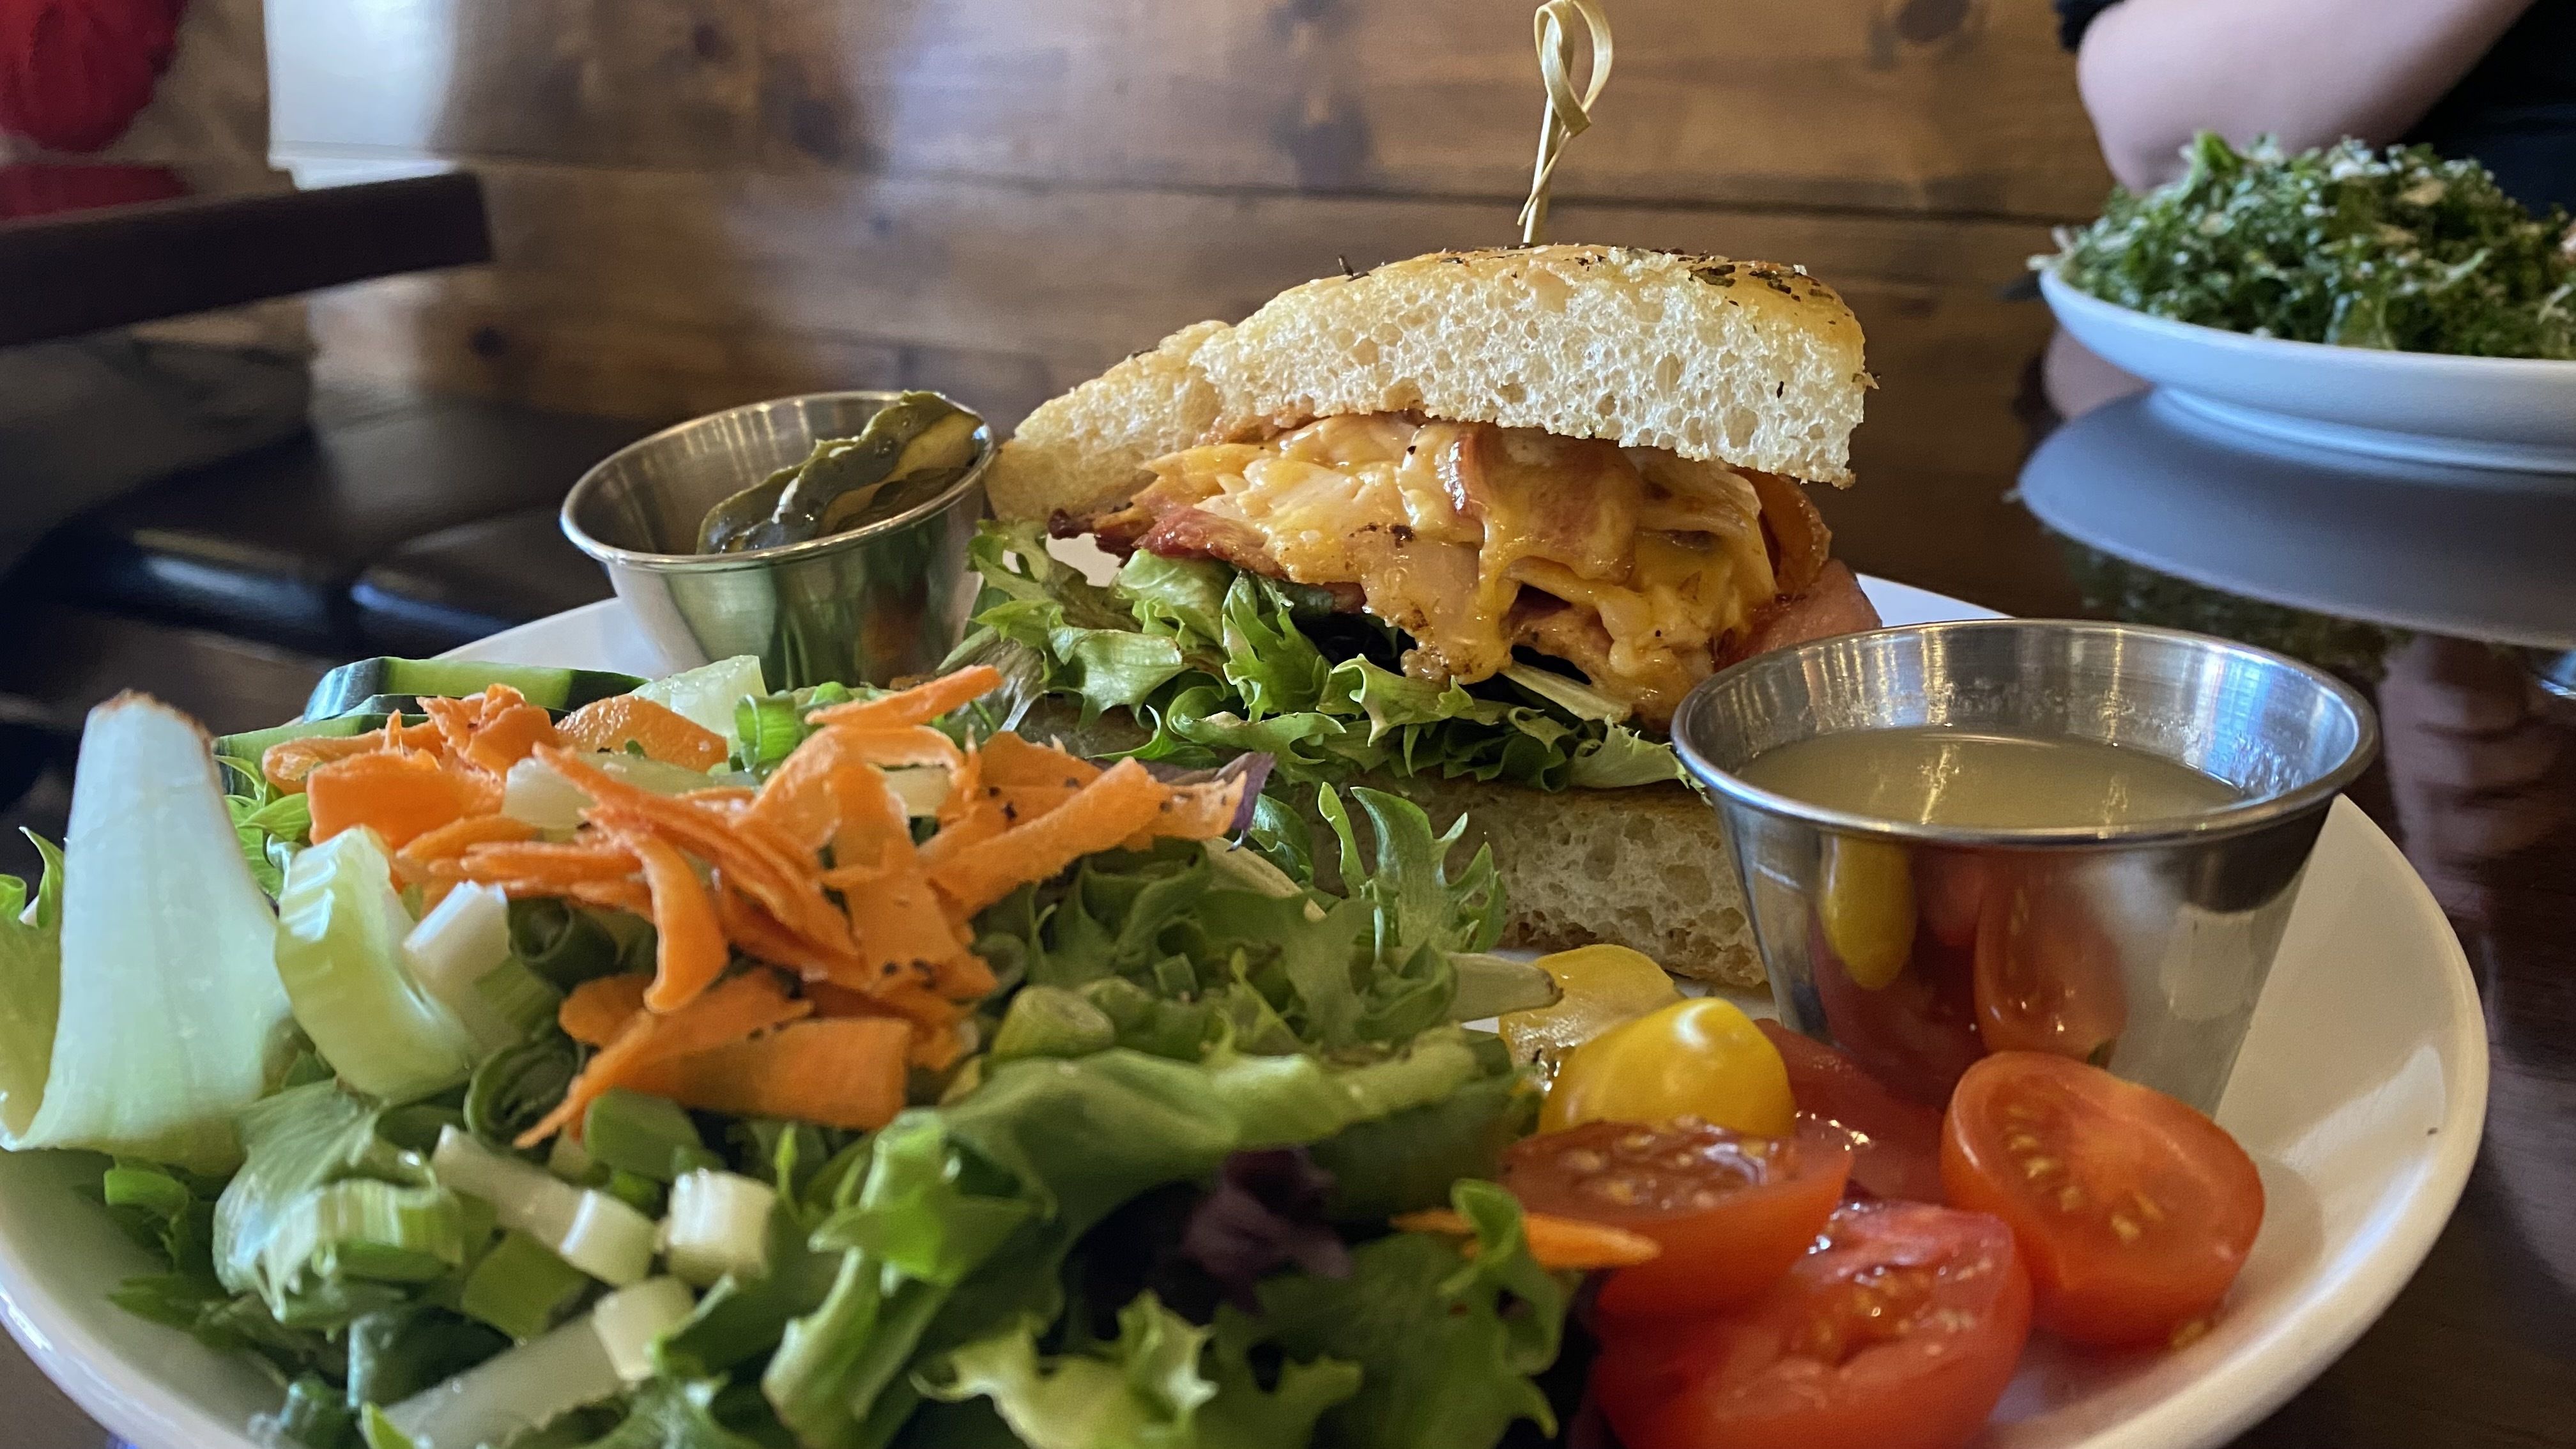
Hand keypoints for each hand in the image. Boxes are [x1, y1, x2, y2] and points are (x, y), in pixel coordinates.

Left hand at [2376, 634, 2571, 922]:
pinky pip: (2469, 711)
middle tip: (2557, 798)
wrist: (2475, 644)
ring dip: (2526, 756)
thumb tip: (2512, 887)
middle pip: (2450, 831)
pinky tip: (2515, 700)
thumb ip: (2541, 813)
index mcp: (2437, 811)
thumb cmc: (2510, 725)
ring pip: (2466, 768)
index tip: (2487, 907)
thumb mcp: (2534, 781)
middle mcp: (2412, 783)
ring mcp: (2404, 737)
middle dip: (2521, 821)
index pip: (2431, 865)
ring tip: (2542, 734)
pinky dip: (2508, 707)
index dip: (2452, 890)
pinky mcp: (2410, 688)